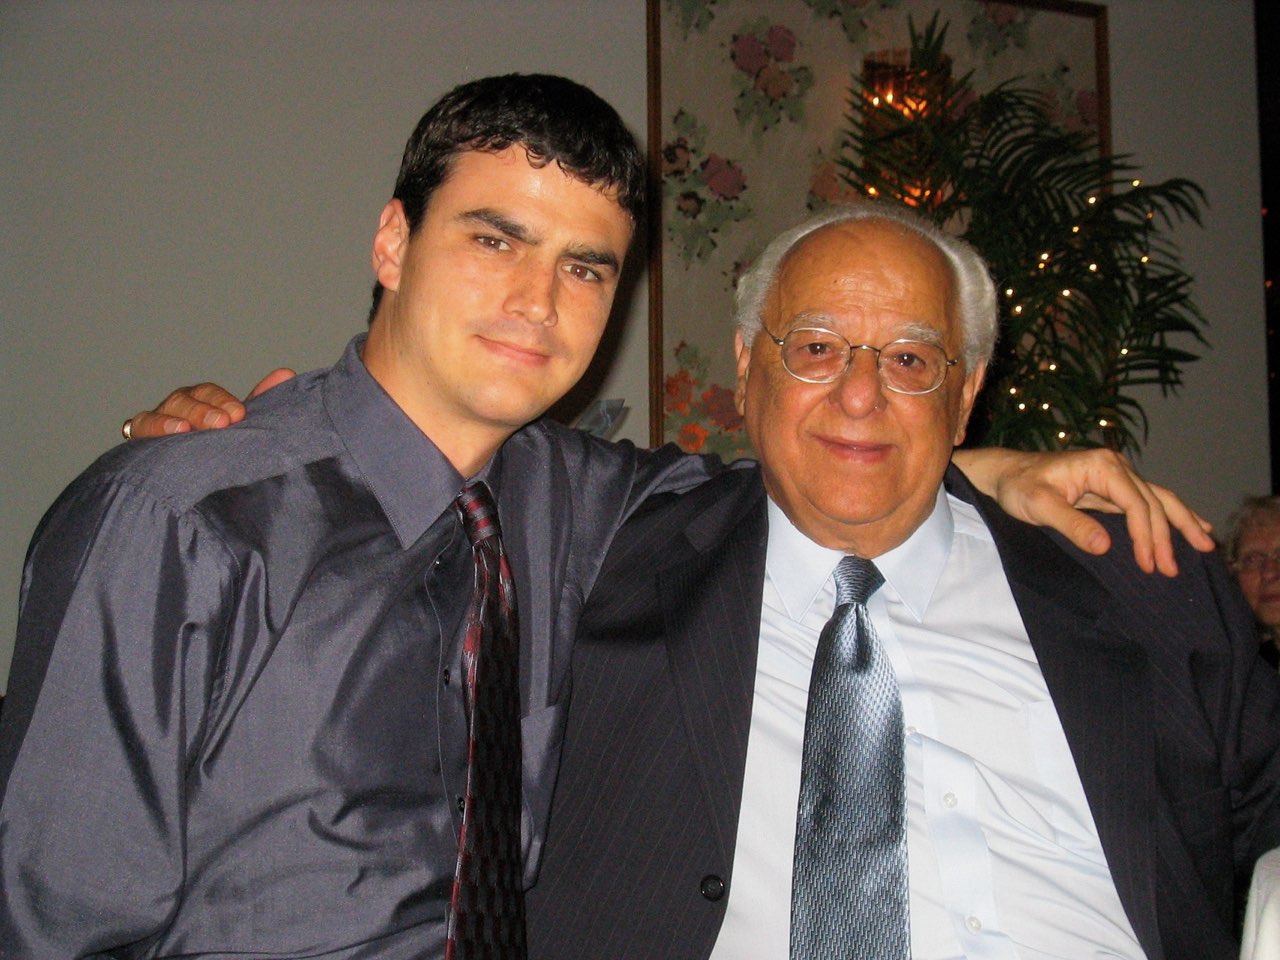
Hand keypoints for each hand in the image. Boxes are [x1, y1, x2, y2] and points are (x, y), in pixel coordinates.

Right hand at [123, 369, 295, 437]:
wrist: (180, 474)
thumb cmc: (213, 443)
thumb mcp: (235, 424)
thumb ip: (258, 400)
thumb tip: (286, 373)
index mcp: (202, 401)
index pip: (209, 393)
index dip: (222, 401)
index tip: (238, 414)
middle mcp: (179, 407)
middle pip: (186, 399)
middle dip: (203, 410)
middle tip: (222, 423)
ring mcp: (158, 420)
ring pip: (163, 411)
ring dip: (178, 419)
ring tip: (188, 430)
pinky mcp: (141, 437)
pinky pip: (140, 427)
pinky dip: (155, 427)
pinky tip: (172, 434)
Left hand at [953, 447, 1214, 576]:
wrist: (1005, 473)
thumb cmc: (1018, 486)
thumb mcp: (1038, 506)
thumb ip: (1071, 524)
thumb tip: (1104, 546)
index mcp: (1102, 466)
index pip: (1136, 503)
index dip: (1145, 535)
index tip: (1148, 564)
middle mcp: (1115, 467)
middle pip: (1153, 502)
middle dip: (1167, 537)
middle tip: (1172, 570)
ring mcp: (1116, 477)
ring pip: (1159, 499)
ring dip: (1180, 523)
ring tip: (1205, 545)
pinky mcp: (1112, 488)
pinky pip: (1148, 503)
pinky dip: (1170, 516)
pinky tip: (1191, 527)